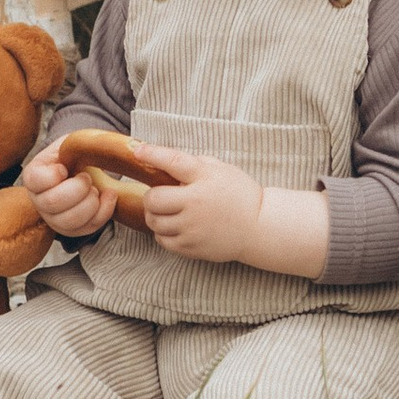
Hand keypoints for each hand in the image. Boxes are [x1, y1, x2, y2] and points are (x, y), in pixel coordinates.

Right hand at [23, 139, 115, 235]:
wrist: (81, 169)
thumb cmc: (73, 156)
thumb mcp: (70, 142)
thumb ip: (75, 143)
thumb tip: (91, 147)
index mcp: (34, 176)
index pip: (36, 181)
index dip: (54, 175)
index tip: (65, 167)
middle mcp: (39, 200)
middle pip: (53, 203)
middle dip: (78, 188)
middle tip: (86, 177)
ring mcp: (54, 218)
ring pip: (70, 221)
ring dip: (90, 203)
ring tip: (95, 189)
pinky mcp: (71, 230)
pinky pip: (87, 228)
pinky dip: (104, 211)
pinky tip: (108, 195)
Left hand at [130, 143, 269, 260]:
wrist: (259, 227)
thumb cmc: (239, 194)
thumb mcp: (220, 170)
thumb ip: (192, 165)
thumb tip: (163, 161)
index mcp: (203, 180)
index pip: (172, 162)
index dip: (152, 154)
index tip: (138, 151)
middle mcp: (194, 205)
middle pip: (153, 200)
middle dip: (152, 197)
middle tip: (160, 196)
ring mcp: (192, 229)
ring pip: (154, 222)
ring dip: (155, 216)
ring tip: (168, 212)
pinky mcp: (192, 248)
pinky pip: (163, 241)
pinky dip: (163, 233)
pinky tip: (175, 227)